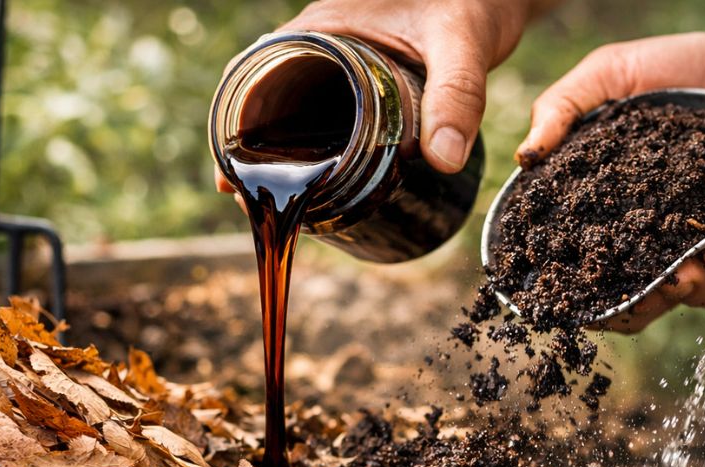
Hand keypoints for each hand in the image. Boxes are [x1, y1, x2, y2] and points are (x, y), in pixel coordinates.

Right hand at [213, 0, 540, 195]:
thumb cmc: (474, 2)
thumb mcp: (463, 45)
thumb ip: (457, 97)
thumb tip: (444, 162)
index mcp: (322, 25)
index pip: (253, 72)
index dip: (232, 125)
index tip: (230, 176)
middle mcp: (319, 41)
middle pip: (264, 101)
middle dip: (252, 153)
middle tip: (252, 205)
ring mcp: (337, 61)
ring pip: (290, 112)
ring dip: (280, 156)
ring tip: (283, 207)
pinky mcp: (360, 79)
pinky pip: (321, 114)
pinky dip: (311, 149)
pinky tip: (320, 187)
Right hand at [517, 31, 704, 333]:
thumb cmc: (678, 66)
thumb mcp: (610, 73)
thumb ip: (562, 106)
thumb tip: (524, 157)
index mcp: (611, 210)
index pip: (588, 269)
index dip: (582, 295)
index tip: (580, 302)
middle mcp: (655, 234)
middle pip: (643, 299)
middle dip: (645, 306)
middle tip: (650, 289)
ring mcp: (704, 239)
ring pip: (696, 293)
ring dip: (695, 291)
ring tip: (696, 268)